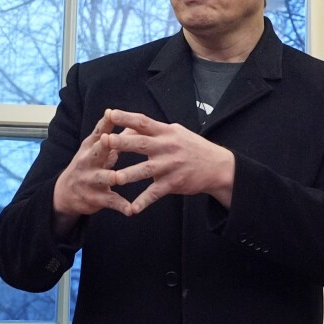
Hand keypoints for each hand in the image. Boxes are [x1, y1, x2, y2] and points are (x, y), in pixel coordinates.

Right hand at [52, 111, 132, 234]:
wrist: (66, 193)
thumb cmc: (88, 165)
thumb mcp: (97, 150)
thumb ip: (116, 138)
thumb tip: (133, 123)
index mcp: (91, 147)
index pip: (97, 132)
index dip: (104, 123)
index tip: (111, 113)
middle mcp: (88, 161)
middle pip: (97, 152)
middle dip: (103, 146)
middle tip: (108, 140)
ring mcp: (91, 180)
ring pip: (102, 177)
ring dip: (110, 177)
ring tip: (118, 178)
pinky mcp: (96, 198)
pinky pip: (110, 201)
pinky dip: (121, 206)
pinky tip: (131, 210)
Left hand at [103, 108, 235, 212]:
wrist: (218, 167)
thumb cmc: (194, 148)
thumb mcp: (177, 133)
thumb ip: (155, 131)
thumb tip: (130, 126)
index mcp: (166, 133)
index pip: (143, 122)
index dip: (126, 117)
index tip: (109, 113)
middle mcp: (167, 148)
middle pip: (141, 144)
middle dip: (122, 143)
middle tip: (104, 141)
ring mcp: (170, 167)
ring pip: (146, 171)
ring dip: (129, 175)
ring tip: (114, 178)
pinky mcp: (173, 183)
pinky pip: (155, 193)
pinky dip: (144, 202)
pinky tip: (132, 209)